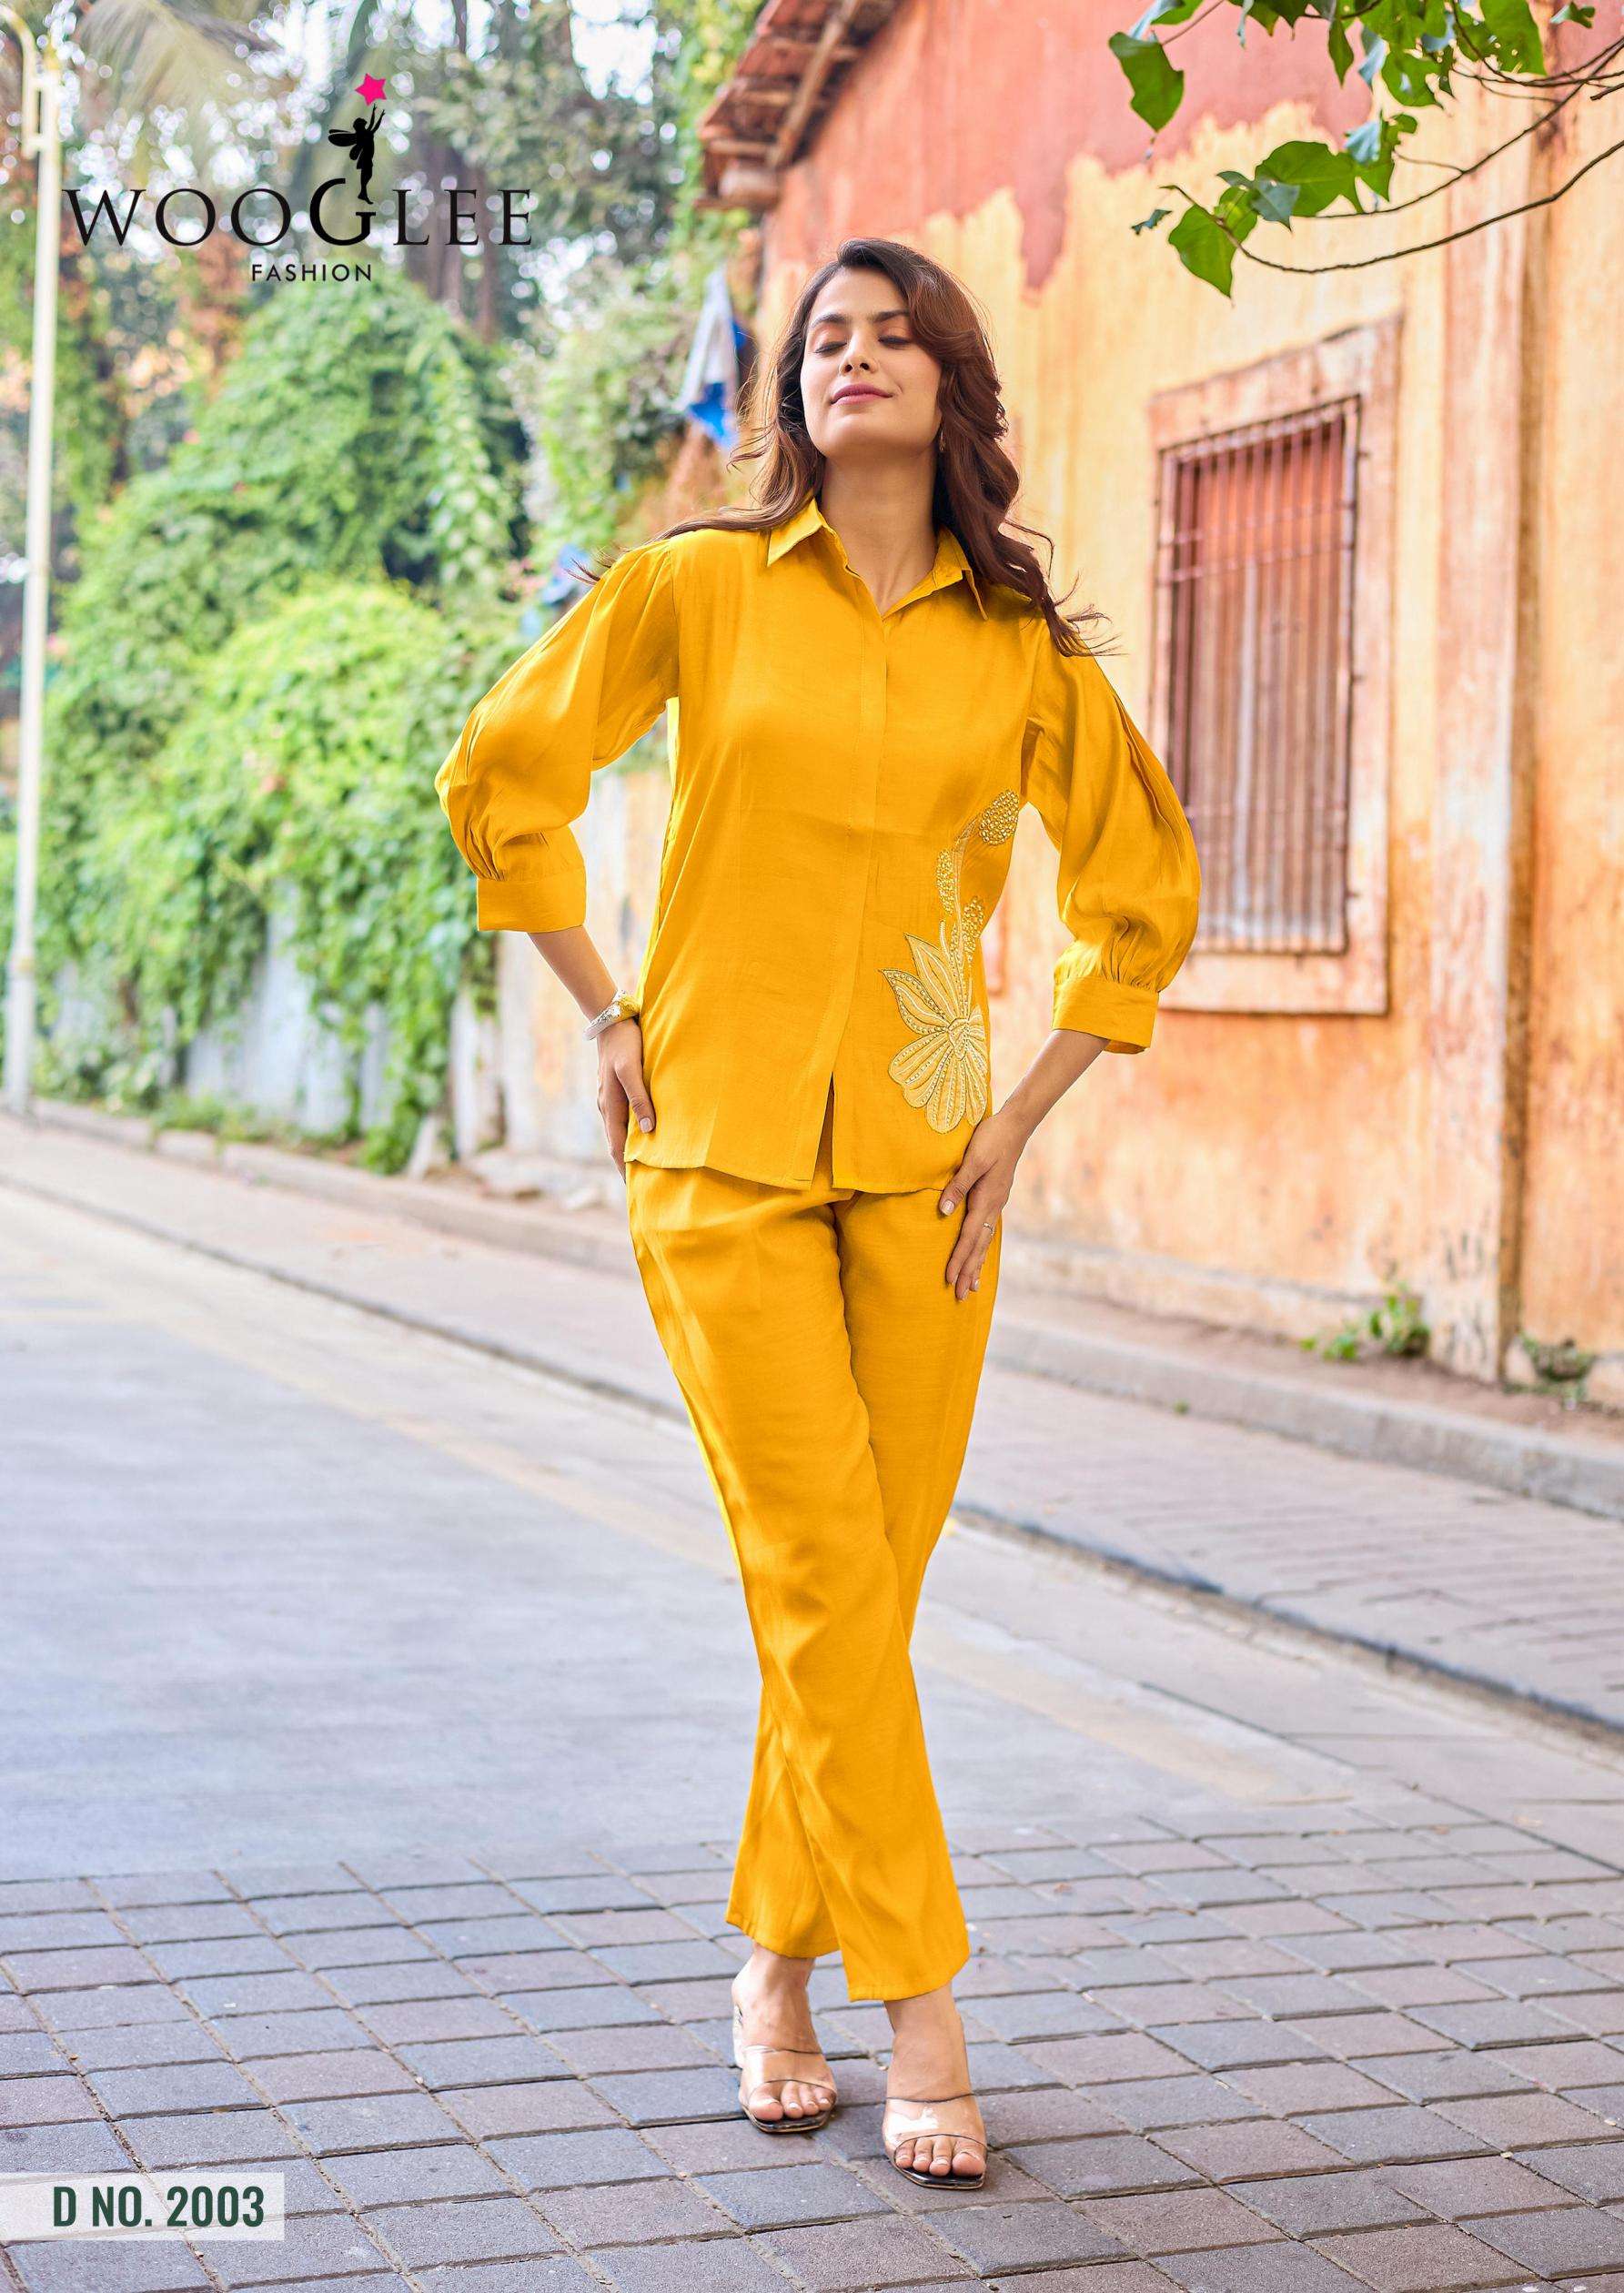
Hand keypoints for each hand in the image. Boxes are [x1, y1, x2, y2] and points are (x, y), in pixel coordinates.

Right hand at [596, 1019, 653, 1177]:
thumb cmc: (625, 1044)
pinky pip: (622, 1120)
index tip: (635, 1189)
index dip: (626, 1170)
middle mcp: (607, 1108)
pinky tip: (642, 1135)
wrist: (611, 1020)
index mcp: (610, 1108)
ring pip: (618, 1133)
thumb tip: (648, 1131)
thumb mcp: (632, 1070)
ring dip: (629, 1150)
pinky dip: (631, 1133)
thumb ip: (640, 1099)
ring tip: (644, 1167)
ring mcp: (609, 1100)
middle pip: (616, 1145)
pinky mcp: (614, 1091)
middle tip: (642, 1186)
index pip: (618, 1149)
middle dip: (627, 1166)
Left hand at [938, 1106, 1027, 1300]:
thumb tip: (943, 1211)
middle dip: (969, 1271)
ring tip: (973, 1287)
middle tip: (961, 1296)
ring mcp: (996, 1203)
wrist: (1015, 1126)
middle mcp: (993, 1206)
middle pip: (979, 1246)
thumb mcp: (973, 1159)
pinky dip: (982, 1247)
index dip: (958, 1259)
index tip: (950, 1279)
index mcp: (986, 1200)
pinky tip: (980, 1254)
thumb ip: (957, 1185)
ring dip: (977, 1264)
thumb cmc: (991, 1138)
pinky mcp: (996, 1197)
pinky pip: (987, 1230)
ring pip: (985, 1241)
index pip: (968, 1237)